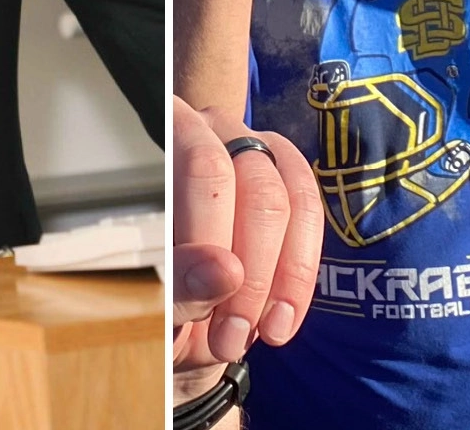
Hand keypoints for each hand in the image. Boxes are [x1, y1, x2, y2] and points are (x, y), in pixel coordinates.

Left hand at [172, 97, 322, 404]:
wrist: (186, 326)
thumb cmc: (162, 306)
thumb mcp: (156, 305)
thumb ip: (182, 286)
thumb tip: (226, 271)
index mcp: (172, 141)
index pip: (205, 169)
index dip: (216, 238)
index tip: (215, 310)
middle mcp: (218, 132)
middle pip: (257, 185)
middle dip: (252, 272)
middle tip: (230, 337)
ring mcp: (262, 152)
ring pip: (293, 200)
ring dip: (284, 277)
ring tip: (262, 333)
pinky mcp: (293, 180)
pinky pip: (312, 216)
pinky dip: (301, 276)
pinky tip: (283, 318)